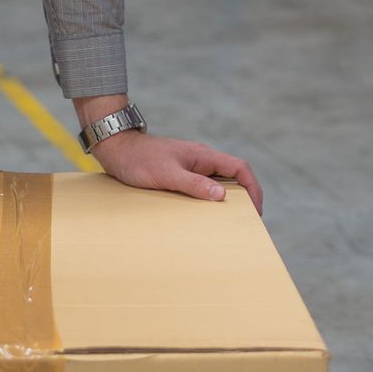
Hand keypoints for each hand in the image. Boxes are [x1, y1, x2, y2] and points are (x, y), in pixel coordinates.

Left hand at [89, 131, 264, 215]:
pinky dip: (209, 200)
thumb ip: (193, 184)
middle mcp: (201, 160)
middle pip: (234, 176)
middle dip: (244, 197)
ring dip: (227, 200)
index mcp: (203, 156)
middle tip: (245, 221)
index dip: (253, 188)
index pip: (240, 168)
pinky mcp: (180, 174)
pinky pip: (203, 187)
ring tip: (228, 222)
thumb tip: (221, 195)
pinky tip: (204, 215)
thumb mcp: (167, 174)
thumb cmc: (140, 160)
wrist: (117, 149)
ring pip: (218, 182)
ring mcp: (191, 166)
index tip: (256, 210)